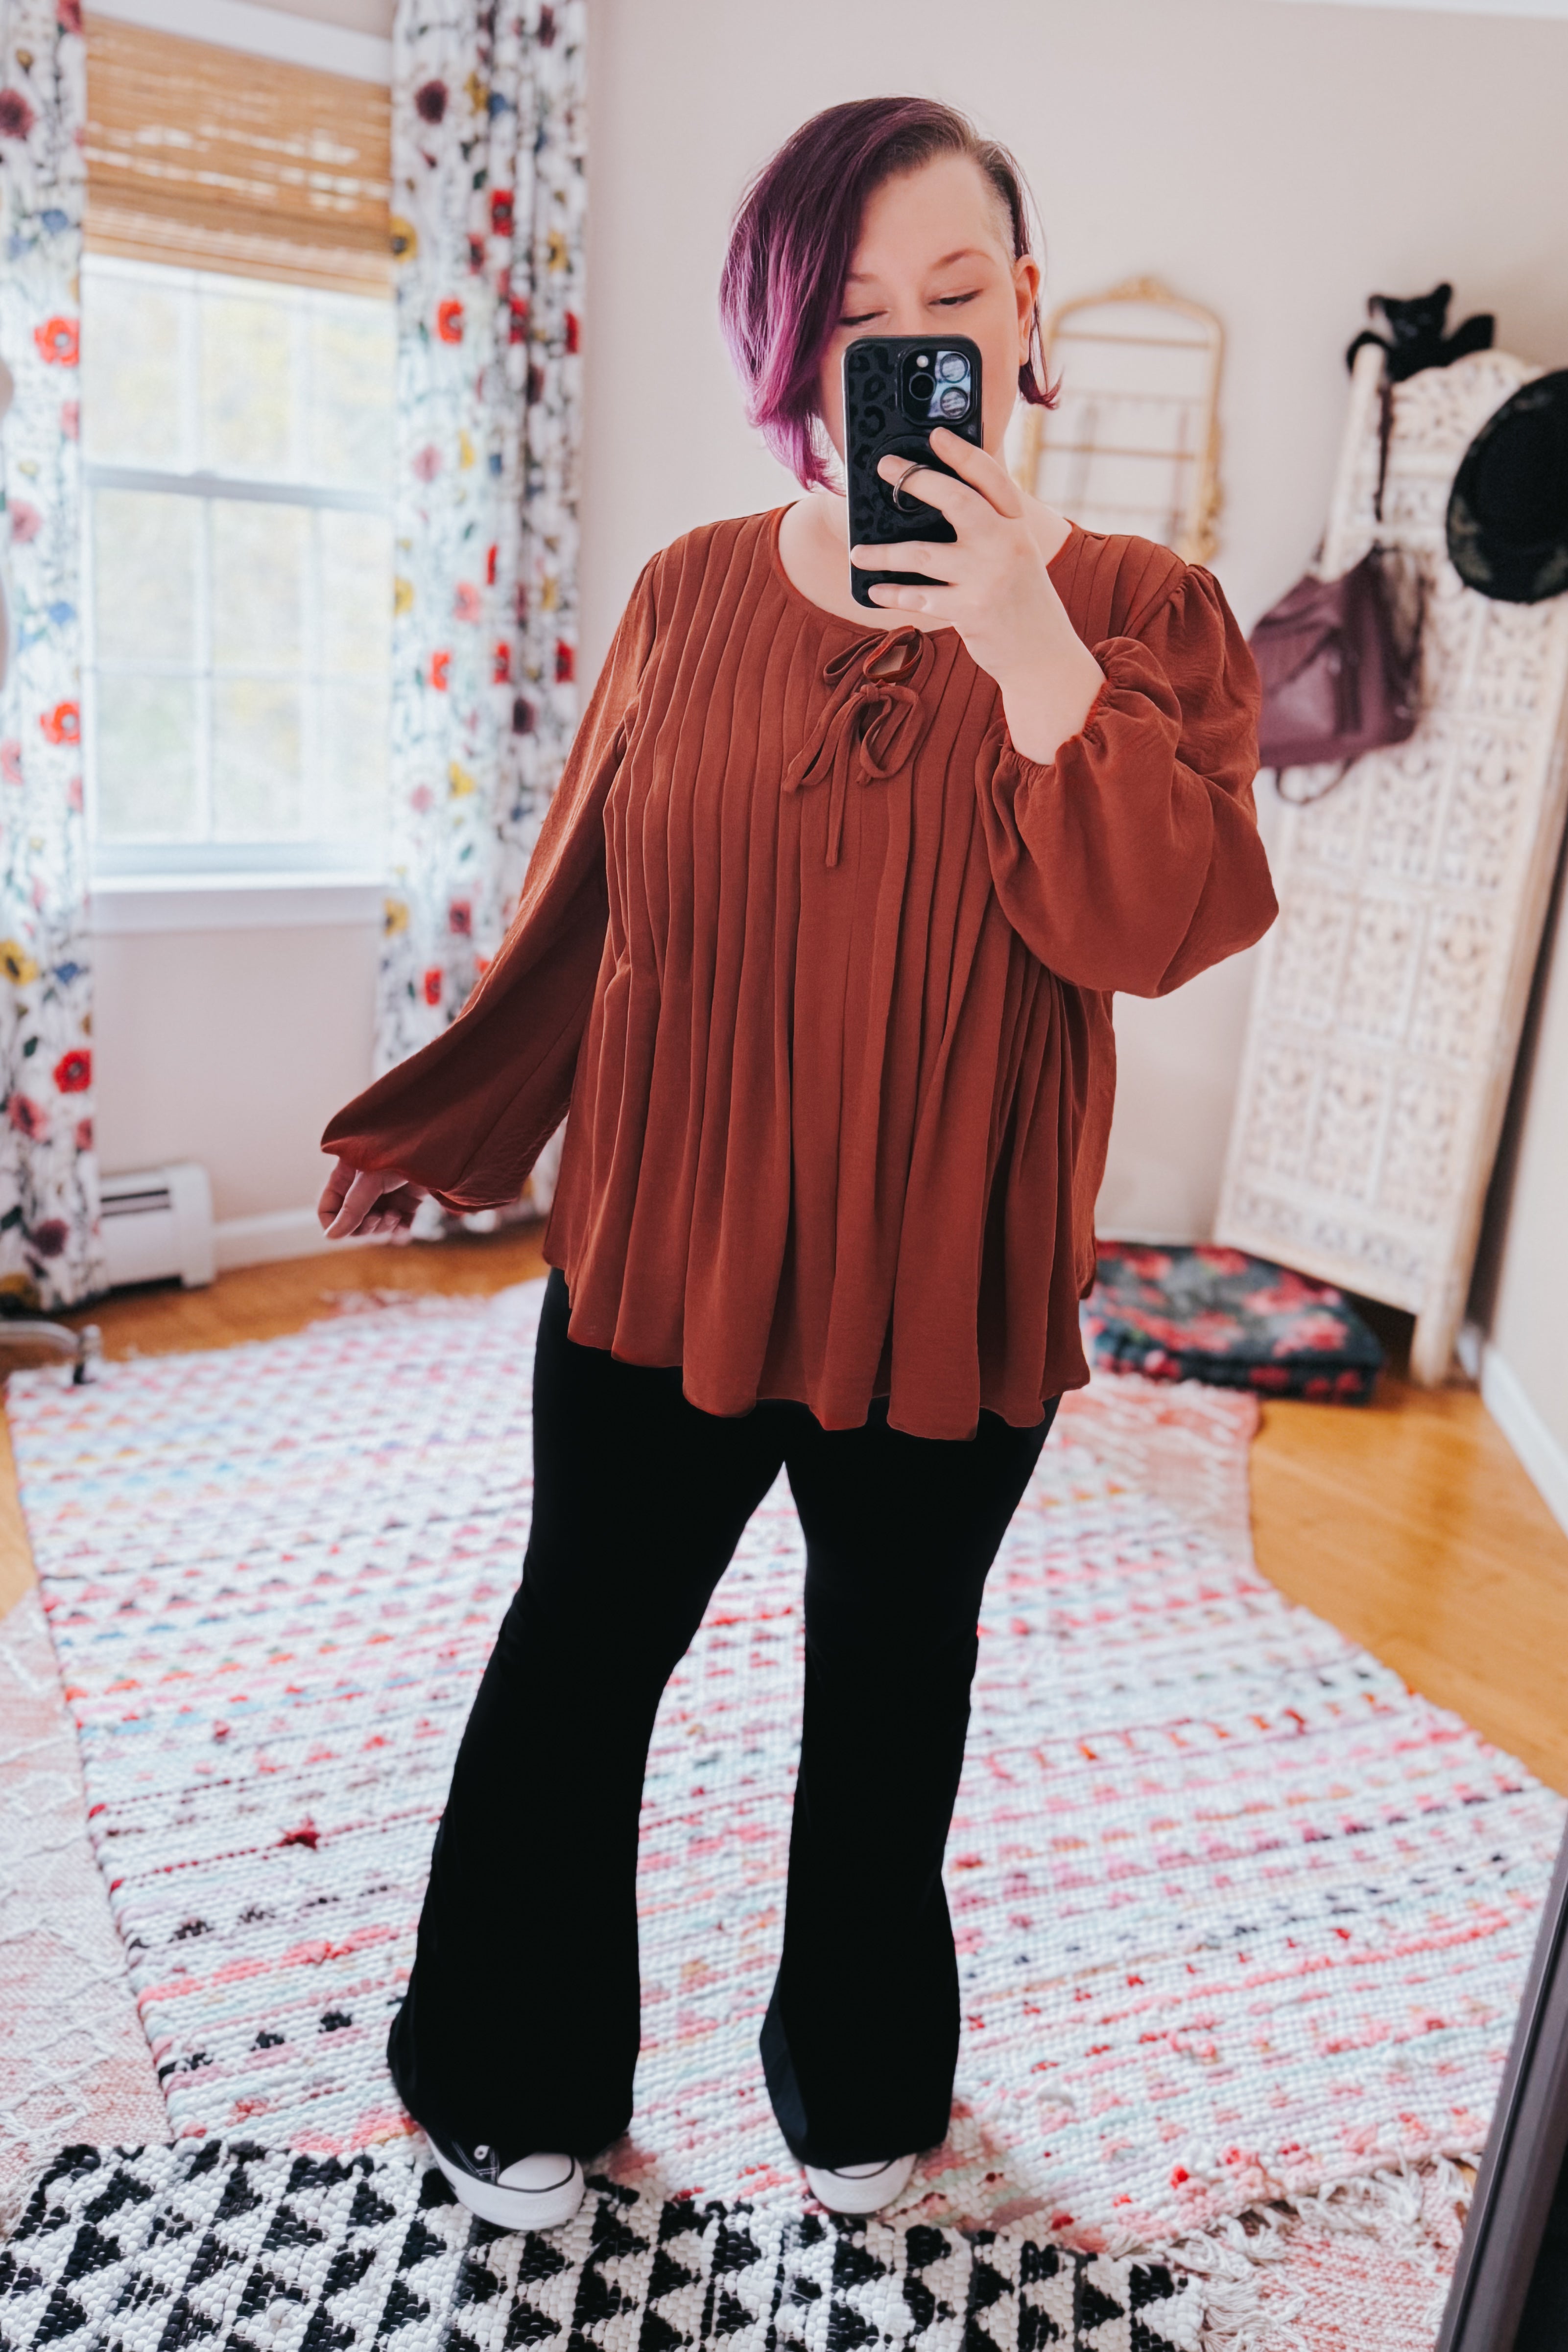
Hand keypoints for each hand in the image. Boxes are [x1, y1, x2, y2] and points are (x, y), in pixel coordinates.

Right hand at [317, 1157, 429, 1242]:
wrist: (438, 1145)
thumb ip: (352, 1209)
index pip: (327, 1210)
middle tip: (380, 1217)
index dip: (335, 1224)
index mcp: (346, 1178)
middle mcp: (363, 1190)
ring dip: (384, 1229)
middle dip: (365, 1227)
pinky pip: (397, 1230)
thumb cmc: (399, 1153)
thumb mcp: (371, 1180)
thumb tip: (331, 1237)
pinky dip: (399, 1233)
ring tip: (396, 1215)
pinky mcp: (407, 1205)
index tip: (350, 1227)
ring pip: (374, 1230)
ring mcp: (385, 1198)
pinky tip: (406, 1227)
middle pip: (352, 1224)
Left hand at [852, 428, 1103, 764]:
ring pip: (923, 554)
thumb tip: (935, 498)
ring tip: (857, 552)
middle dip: (916, 480)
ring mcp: (988, 577)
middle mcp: (1006, 544)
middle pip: (957, 501)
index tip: (936, 434)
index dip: (963, 452)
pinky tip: (875, 589)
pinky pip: (920, 596)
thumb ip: (988, 525)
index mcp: (1016, 525)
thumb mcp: (1015, 553)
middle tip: (884, 466)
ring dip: (884, 553)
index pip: (991, 477)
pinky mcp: (972, 611)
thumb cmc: (1020, 599)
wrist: (1043, 655)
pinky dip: (893, 593)